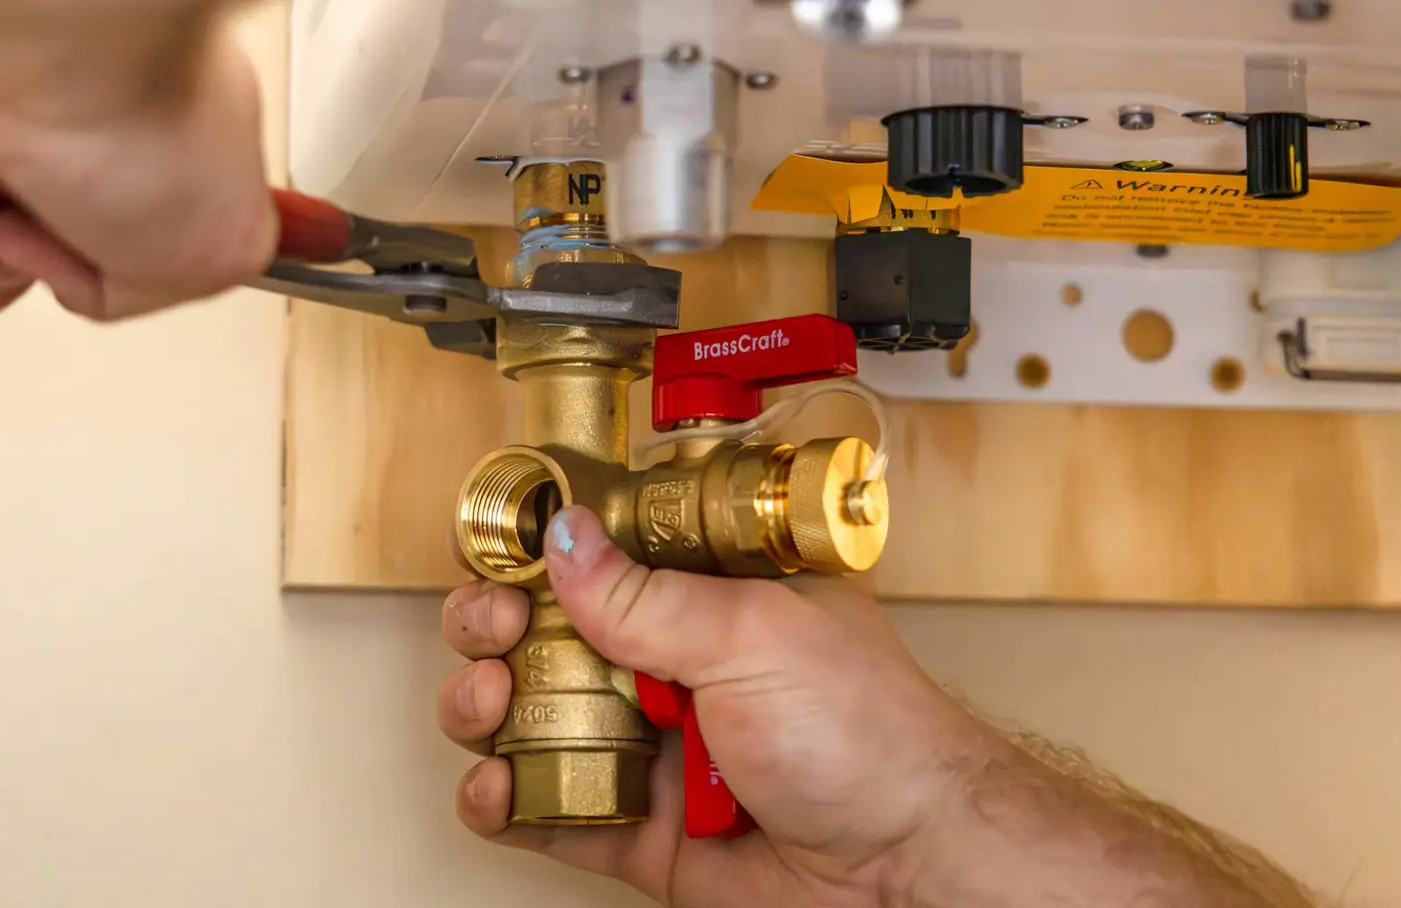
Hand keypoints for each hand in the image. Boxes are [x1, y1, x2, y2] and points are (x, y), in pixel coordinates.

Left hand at [0, 0, 276, 319]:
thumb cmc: (139, 96)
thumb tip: (70, 275)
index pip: (84, 233)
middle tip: (19, 233)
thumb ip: (154, 285)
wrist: (34, 19)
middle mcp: (29, 114)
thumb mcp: (219, 248)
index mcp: (121, 133)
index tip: (100, 254)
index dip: (85, 269)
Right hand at [439, 506, 1318, 906]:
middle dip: (496, 625)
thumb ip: (647, 597)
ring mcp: (652, 748)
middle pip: (547, 635)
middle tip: (489, 628)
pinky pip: (551, 810)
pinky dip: (506, 800)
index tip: (495, 550)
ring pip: (535, 719)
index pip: (600, 557)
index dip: (537, 551)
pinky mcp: (640, 830)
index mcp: (707, 599)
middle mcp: (673, 667)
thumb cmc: (875, 736)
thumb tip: (567, 536)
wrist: (913, 863)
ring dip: (487, 707)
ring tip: (487, 704)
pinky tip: (495, 786)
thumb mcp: (754, 637)